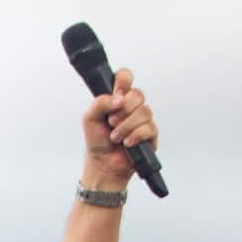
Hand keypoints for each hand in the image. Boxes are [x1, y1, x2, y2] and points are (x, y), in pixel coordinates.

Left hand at [82, 68, 158, 187]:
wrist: (103, 163)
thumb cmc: (97, 141)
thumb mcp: (89, 118)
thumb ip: (100, 102)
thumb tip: (119, 98)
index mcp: (117, 98)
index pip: (125, 77)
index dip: (123, 80)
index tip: (117, 92)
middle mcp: (132, 106)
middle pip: (138, 94)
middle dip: (122, 110)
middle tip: (111, 122)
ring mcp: (143, 119)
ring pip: (144, 111)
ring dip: (126, 126)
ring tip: (115, 136)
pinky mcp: (151, 133)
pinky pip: (148, 128)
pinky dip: (134, 136)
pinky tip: (126, 143)